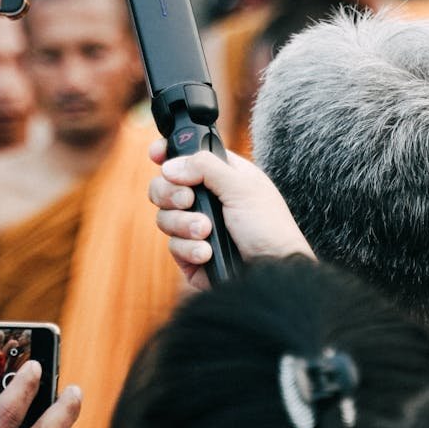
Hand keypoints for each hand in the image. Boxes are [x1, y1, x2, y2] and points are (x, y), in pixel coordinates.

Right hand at [148, 143, 314, 290]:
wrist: (272, 273)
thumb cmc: (268, 228)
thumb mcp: (242, 187)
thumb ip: (204, 167)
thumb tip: (168, 167)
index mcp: (222, 175)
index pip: (188, 157)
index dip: (169, 154)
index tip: (156, 155)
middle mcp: (206, 199)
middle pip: (165, 185)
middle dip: (171, 193)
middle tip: (188, 200)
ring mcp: (195, 227)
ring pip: (164, 216)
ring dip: (183, 224)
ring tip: (206, 231)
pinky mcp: (190, 254)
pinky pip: (173, 245)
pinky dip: (189, 248)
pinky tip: (208, 253)